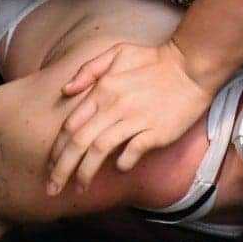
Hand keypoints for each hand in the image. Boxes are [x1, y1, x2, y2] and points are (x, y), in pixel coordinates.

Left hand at [48, 39, 208, 193]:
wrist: (191, 66)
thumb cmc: (153, 60)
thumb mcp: (117, 53)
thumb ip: (89, 70)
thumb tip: (66, 90)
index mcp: (102, 90)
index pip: (70, 126)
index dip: (57, 150)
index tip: (51, 167)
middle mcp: (113, 106)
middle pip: (79, 142)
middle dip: (61, 169)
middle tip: (52, 189)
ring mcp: (135, 119)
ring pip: (100, 150)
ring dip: (85, 173)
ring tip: (78, 189)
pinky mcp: (155, 131)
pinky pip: (132, 152)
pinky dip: (123, 163)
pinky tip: (119, 169)